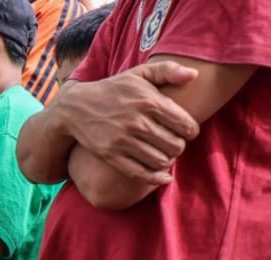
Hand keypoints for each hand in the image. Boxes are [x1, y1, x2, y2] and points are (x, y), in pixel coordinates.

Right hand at [56, 61, 199, 182]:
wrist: (75, 107)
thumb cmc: (113, 90)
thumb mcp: (138, 73)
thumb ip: (168, 69)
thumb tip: (195, 75)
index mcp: (149, 101)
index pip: (186, 125)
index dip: (191, 131)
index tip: (186, 132)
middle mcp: (138, 122)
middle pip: (175, 145)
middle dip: (179, 147)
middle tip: (174, 144)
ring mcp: (123, 140)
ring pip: (160, 161)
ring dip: (168, 161)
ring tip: (165, 155)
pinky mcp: (111, 155)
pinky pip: (140, 173)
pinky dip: (155, 178)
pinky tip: (162, 176)